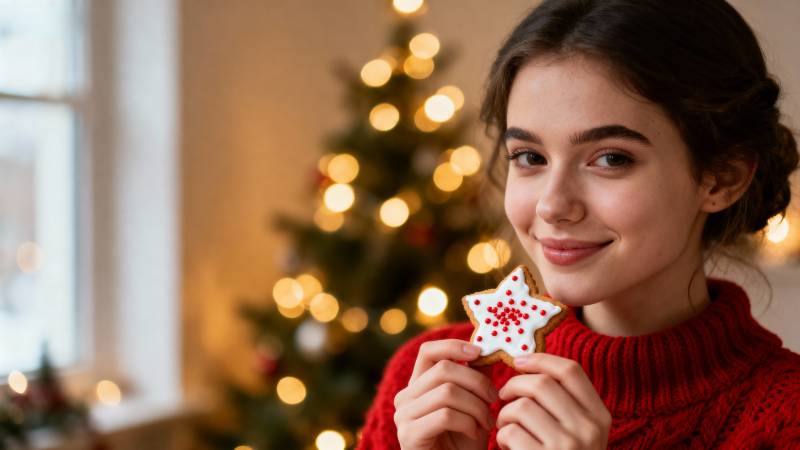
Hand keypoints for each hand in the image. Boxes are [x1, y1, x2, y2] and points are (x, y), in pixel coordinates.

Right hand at [393, 339, 498, 449]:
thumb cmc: (463, 442)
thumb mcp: (471, 405)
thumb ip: (473, 378)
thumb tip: (486, 349)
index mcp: (417, 386)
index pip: (428, 351)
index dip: (454, 346)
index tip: (479, 352)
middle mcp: (404, 397)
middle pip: (444, 370)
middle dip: (477, 382)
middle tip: (495, 400)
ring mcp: (403, 416)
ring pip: (447, 392)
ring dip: (476, 406)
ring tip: (487, 422)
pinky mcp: (409, 435)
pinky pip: (445, 415)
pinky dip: (468, 423)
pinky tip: (475, 434)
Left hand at [495, 353, 610, 449]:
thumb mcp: (577, 431)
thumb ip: (562, 401)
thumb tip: (525, 360)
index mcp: (599, 417)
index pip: (570, 371)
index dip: (540, 359)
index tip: (518, 361)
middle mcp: (588, 430)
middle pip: (542, 384)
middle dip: (513, 385)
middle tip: (503, 397)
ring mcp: (567, 446)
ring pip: (521, 406)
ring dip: (504, 414)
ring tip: (505, 427)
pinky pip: (510, 432)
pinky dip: (501, 436)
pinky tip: (506, 446)